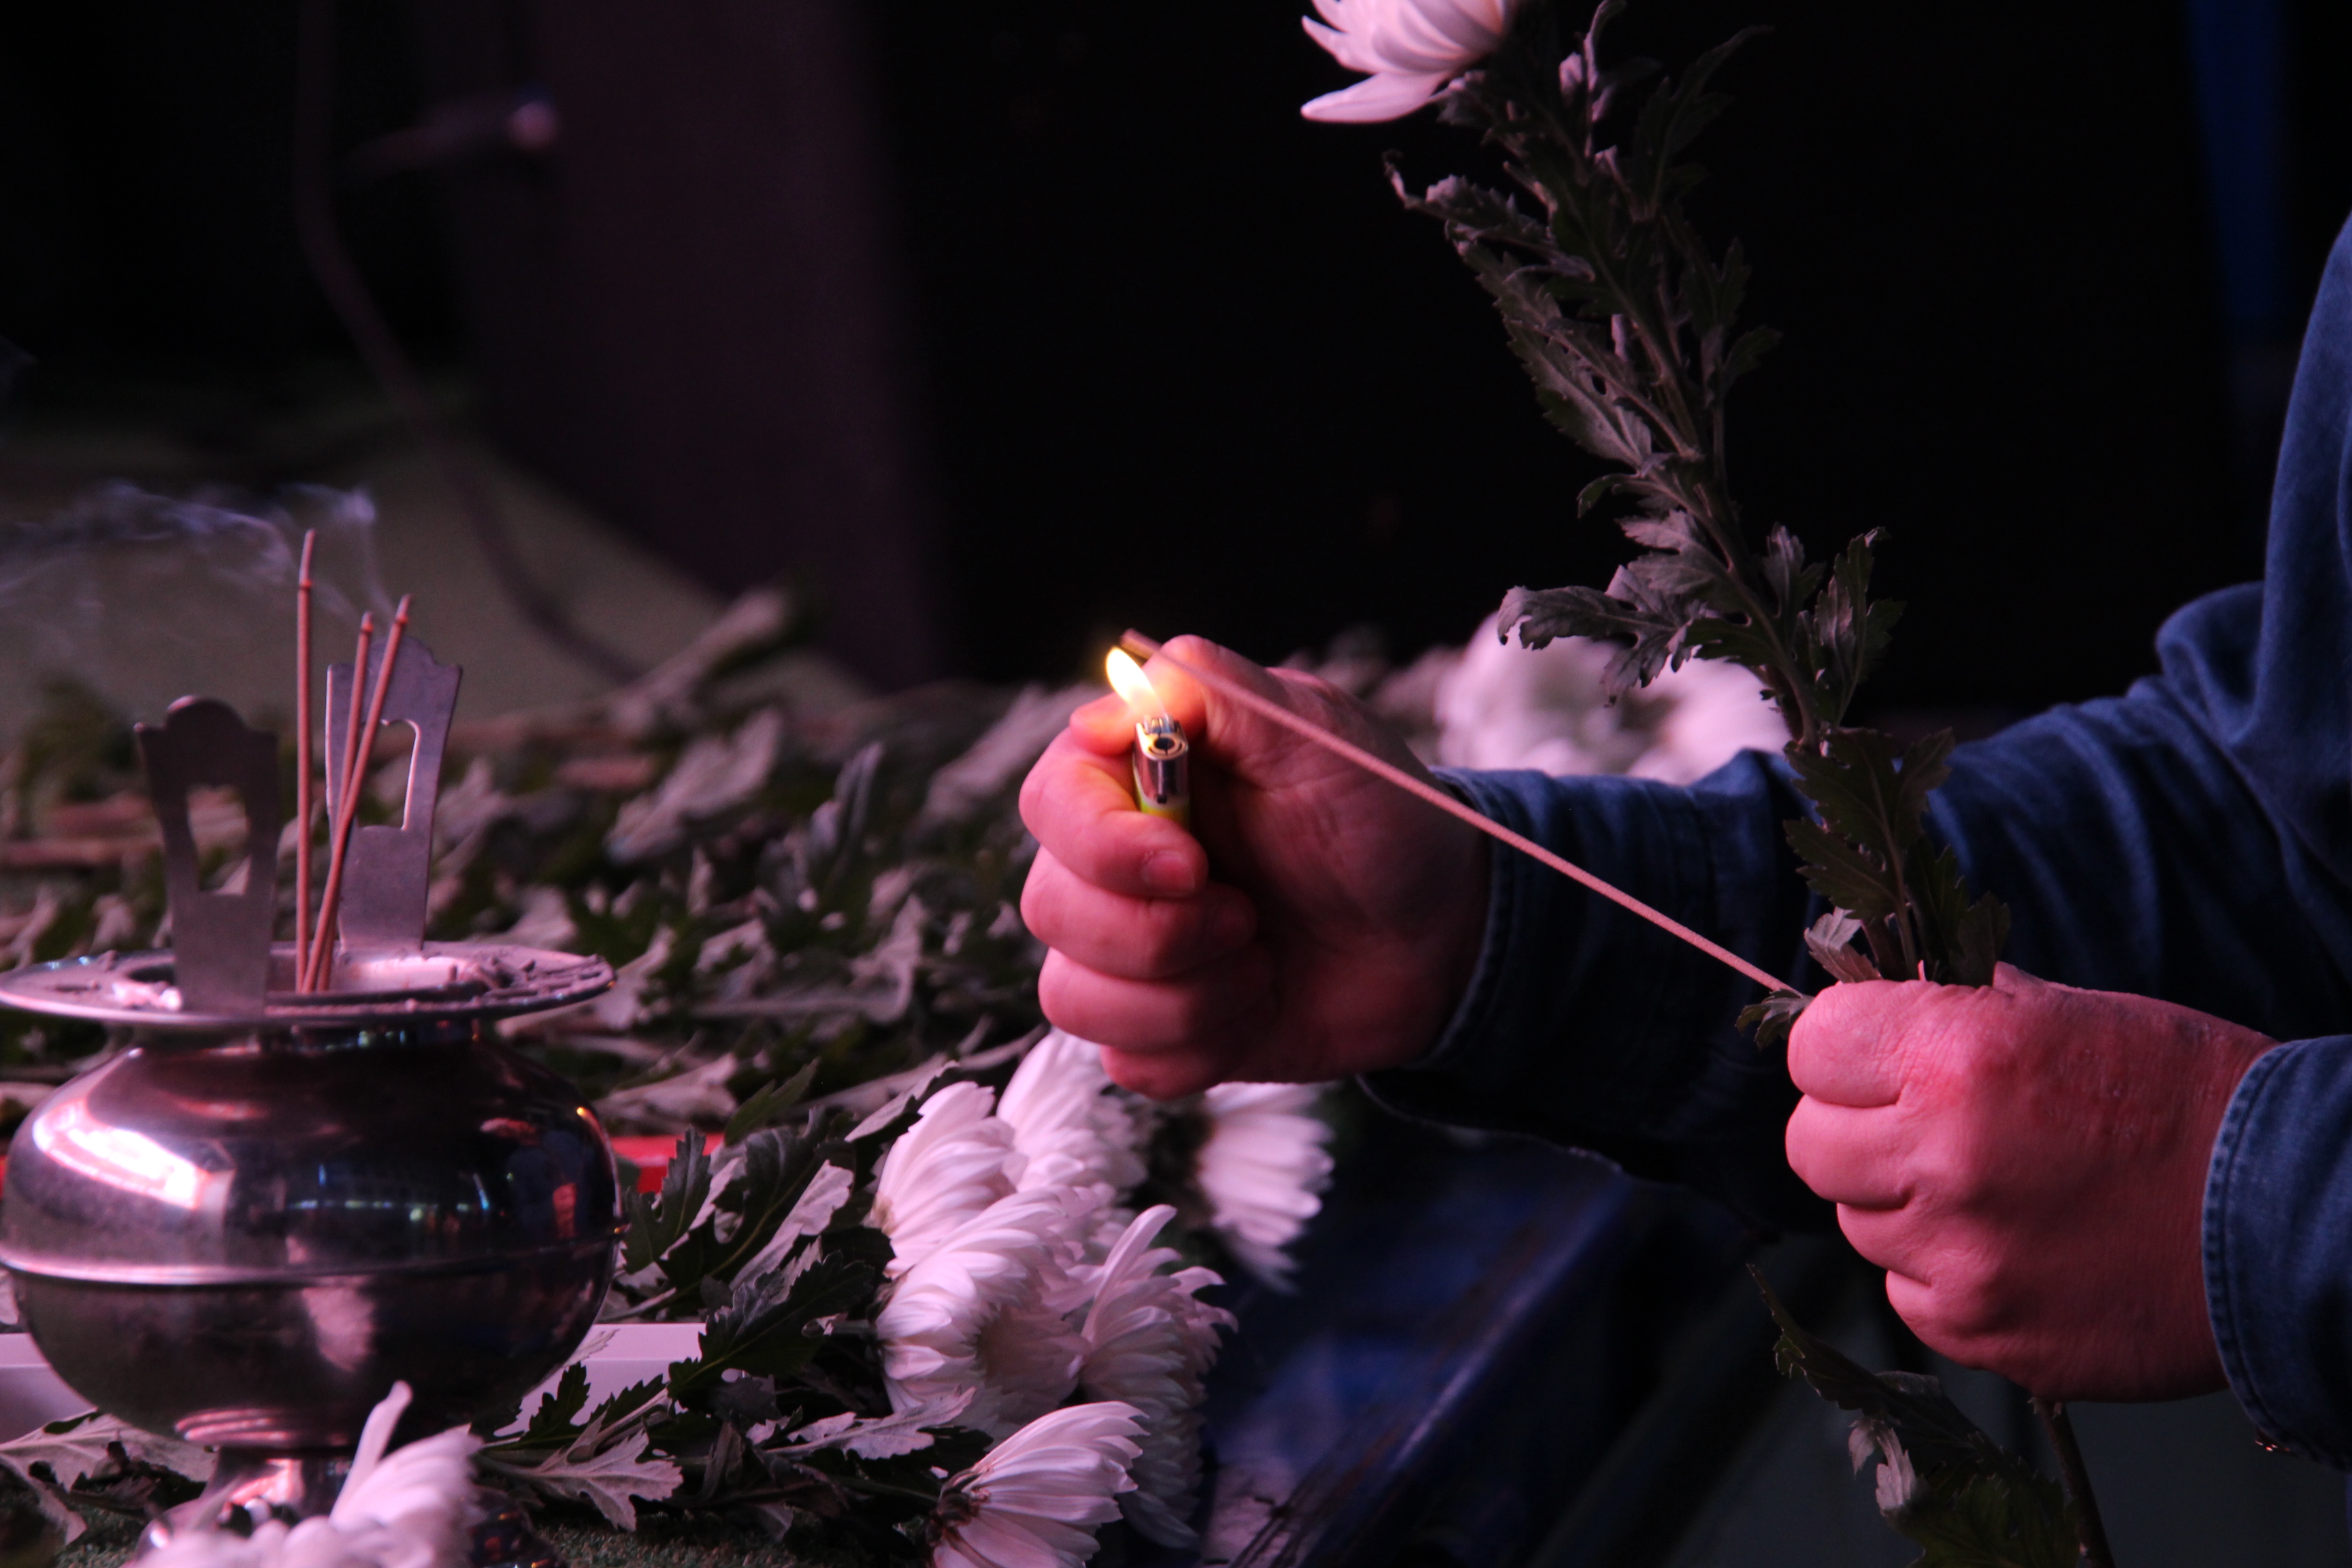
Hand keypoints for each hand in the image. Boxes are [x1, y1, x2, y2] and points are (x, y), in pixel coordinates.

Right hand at [1018, 636, 1487, 1097]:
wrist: (1441, 931)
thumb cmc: (1380, 818)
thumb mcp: (1313, 728)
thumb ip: (1209, 689)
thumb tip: (1100, 707)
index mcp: (1134, 775)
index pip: (1050, 802)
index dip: (1103, 846)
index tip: (1191, 864)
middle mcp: (1114, 862)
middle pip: (1051, 906)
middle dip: (1160, 932)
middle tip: (1250, 916)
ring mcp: (1129, 950)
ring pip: (1073, 997)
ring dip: (1185, 996)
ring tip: (1261, 961)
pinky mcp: (1157, 1026)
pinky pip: (1125, 1063)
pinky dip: (1201, 1047)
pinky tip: (1257, 1006)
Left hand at [1786, 964, 2275, 1399]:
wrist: (2291, 1221)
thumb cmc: (2187, 1098)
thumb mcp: (2066, 1014)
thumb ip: (1953, 1012)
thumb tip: (1873, 1006)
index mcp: (1957, 1058)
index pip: (1813, 1044)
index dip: (1842, 1046)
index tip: (1873, 1052)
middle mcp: (1942, 1160)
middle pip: (1811, 1142)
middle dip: (1854, 1127)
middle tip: (1921, 1124)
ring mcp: (1959, 1258)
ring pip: (1857, 1220)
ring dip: (1901, 1202)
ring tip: (1992, 1186)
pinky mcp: (1981, 1332)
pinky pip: (1907, 1293)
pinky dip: (1943, 1272)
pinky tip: (2017, 1246)